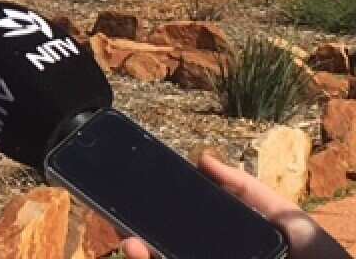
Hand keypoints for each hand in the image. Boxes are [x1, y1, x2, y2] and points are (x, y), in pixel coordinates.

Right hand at [120, 152, 350, 258]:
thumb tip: (201, 160)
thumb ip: (245, 189)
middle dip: (138, 242)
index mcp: (221, 246)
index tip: (132, 208)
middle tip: (123, 227)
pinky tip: (146, 255)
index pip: (180, 236)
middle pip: (165, 253)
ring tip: (131, 244)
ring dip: (141, 255)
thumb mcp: (285, 218)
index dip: (153, 224)